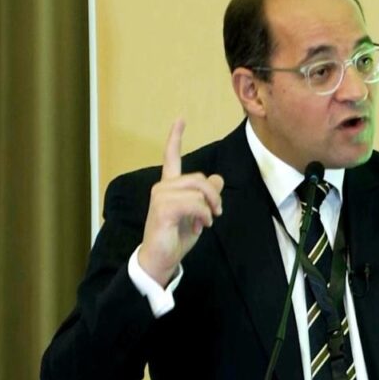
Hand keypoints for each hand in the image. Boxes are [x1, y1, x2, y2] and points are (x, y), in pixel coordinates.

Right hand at [138, 119, 224, 285]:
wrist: (160, 259)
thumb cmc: (175, 237)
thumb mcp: (197, 215)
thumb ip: (206, 197)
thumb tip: (217, 178)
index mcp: (168, 187)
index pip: (171, 157)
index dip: (175, 138)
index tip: (180, 119)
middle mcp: (162, 188)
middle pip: (200, 178)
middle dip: (214, 195)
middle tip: (217, 213)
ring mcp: (161, 196)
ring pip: (199, 190)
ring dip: (209, 208)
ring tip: (205, 222)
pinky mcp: (163, 208)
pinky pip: (195, 204)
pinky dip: (203, 215)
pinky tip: (200, 226)